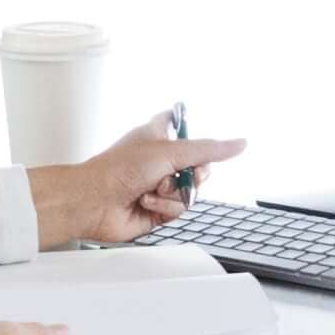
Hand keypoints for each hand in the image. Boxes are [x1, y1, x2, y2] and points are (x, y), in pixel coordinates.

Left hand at [30, 119, 246, 249]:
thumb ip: (208, 149)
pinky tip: (146, 202)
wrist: (94, 201)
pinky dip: (165, 207)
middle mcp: (160, 160)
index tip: (196, 140)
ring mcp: (159, 185)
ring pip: (191, 190)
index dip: (193, 132)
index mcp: (158, 135)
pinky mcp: (158, 209)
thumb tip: (239, 144)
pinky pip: (180, 209)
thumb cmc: (118, 169)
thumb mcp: (171, 151)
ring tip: (152, 189)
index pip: (182, 125)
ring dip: (173, 192)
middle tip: (179, 172)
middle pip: (199, 165)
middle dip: (192, 173)